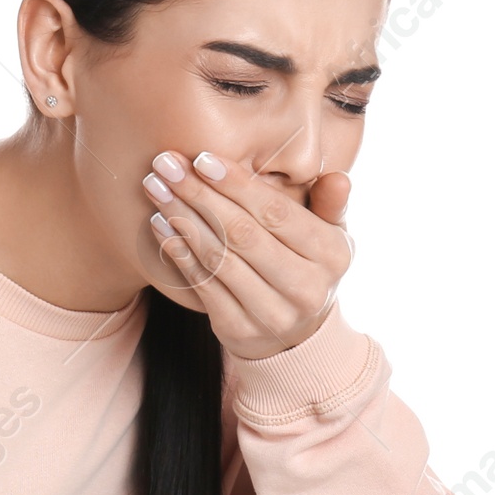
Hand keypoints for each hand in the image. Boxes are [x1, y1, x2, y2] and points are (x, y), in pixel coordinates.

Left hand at [141, 149, 352, 360]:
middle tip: (166, 166)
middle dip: (199, 195)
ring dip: (182, 220)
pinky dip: (178, 253)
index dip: (237, 185)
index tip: (201, 159)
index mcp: (331, 255)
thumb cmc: (307, 266)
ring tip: (156, 190)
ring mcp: (272, 314)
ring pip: (218, 259)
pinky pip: (202, 285)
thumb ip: (331, 204)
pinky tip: (160, 226)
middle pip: (241, 234)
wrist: (297, 336)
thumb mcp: (330, 235)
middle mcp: (305, 288)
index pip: (276, 212)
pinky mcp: (239, 330)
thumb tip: (338, 178)